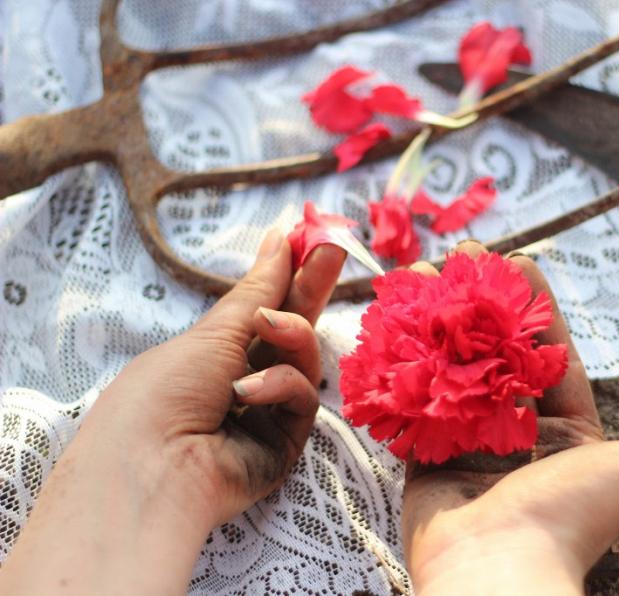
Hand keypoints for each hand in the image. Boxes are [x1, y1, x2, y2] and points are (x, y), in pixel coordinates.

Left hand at [0, 230, 345, 594]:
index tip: (312, 238)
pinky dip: (280, 386)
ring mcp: (268, 411)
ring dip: (292, 335)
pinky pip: (301, 399)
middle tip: (335, 247)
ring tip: (268, 325)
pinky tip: (249, 391)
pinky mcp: (285, 441)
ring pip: (304, 360)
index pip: (267, 305)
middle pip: (293, 327)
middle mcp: (246, 377)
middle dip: (312, 287)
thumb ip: (261, 290)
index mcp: (218, 350)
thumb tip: (280, 238)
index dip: (291, 273)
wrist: (152, 465)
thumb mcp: (214, 330)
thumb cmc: (165, 390)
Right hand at [401, 241, 618, 594]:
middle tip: (462, 259)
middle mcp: (515, 436)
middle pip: (496, 355)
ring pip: (453, 371)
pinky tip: (397, 325)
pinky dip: (407, 366)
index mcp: (565, 433)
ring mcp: (467, 445)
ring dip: (439, 325)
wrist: (499, 574)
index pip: (549, 353)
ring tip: (424, 279)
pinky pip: (416, 403)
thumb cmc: (572, 521)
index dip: (533, 306)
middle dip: (479, 304)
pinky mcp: (426, 457)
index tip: (515, 262)